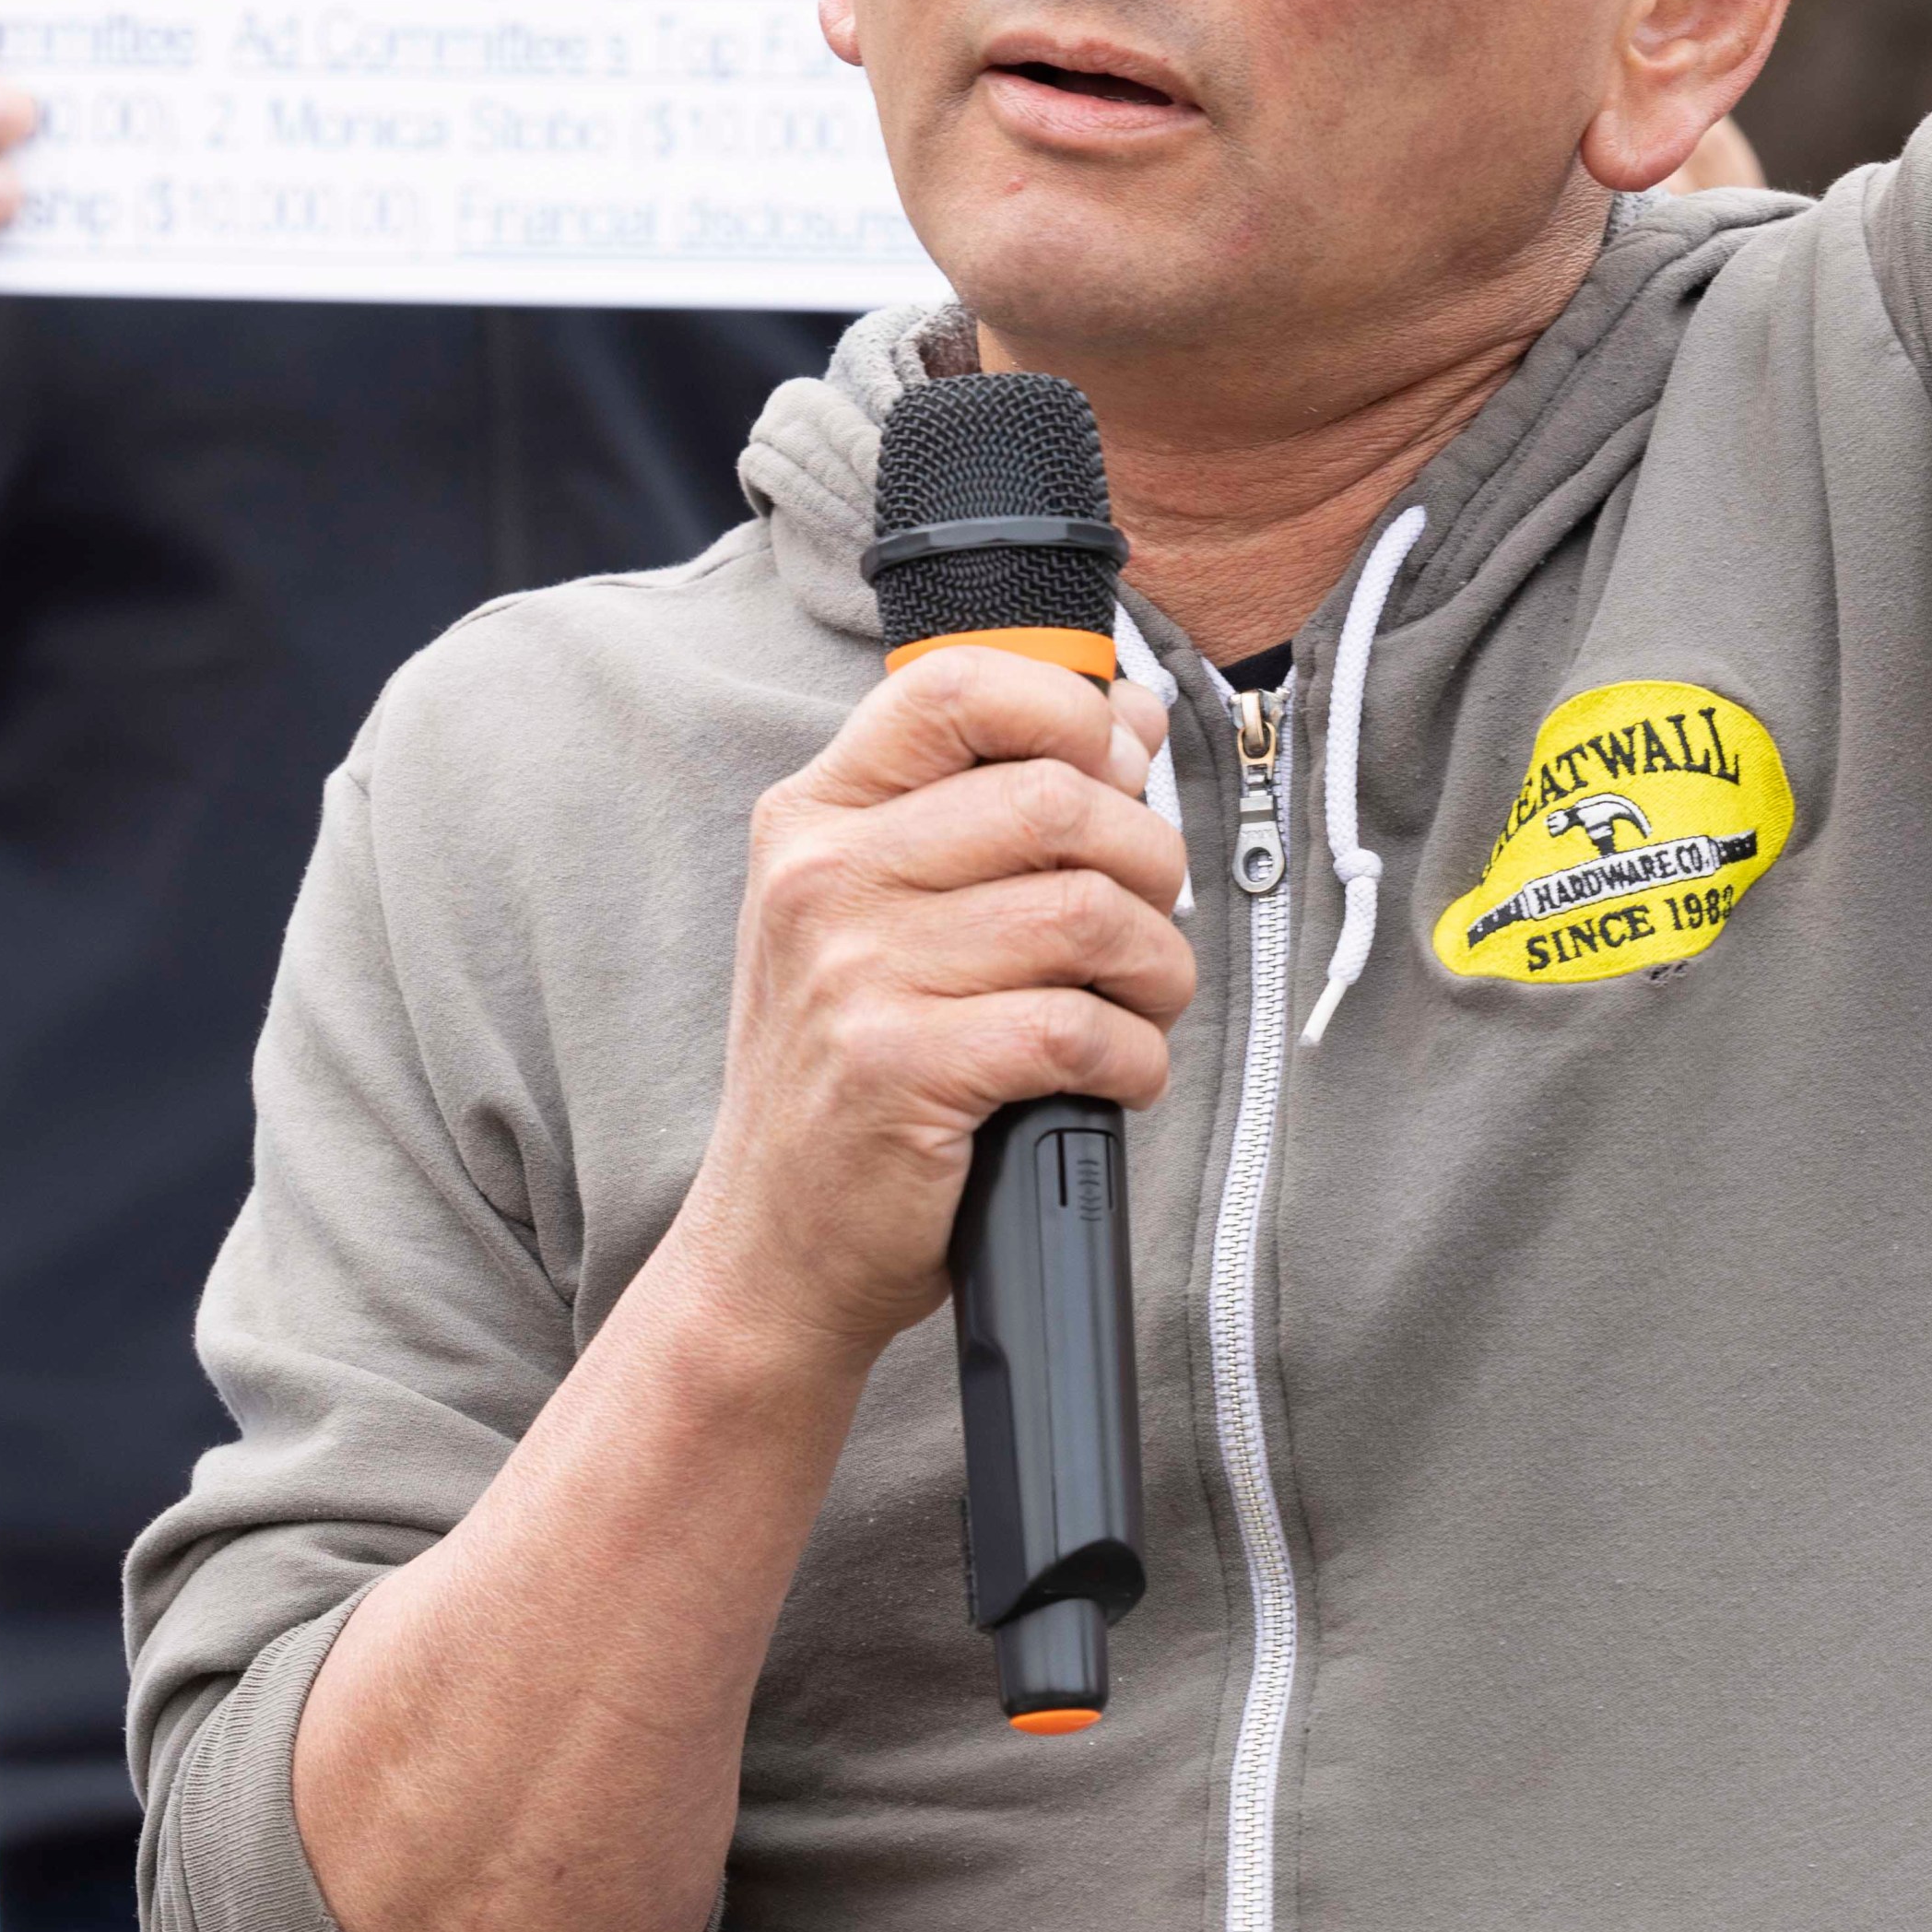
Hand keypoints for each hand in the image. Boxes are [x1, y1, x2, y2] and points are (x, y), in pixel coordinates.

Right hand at [670, 645, 1192, 1381]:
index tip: (1113, 774)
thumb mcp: (888, 915)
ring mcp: (851, 973)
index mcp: (817, 817)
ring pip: (1089, 913)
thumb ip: (996, 805)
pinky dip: (1135, 1059)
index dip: (1070, 712)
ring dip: (1158, 970)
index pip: (956, 684)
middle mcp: (821, 878)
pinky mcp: (898, 1070)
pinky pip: (1080, 1028)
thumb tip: (1125, 715)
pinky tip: (1116, 1078)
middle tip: (1145, 926)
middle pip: (1057, 799)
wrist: (773, 1248)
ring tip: (1139, 1006)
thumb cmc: (853, 1072)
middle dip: (1149, 862)